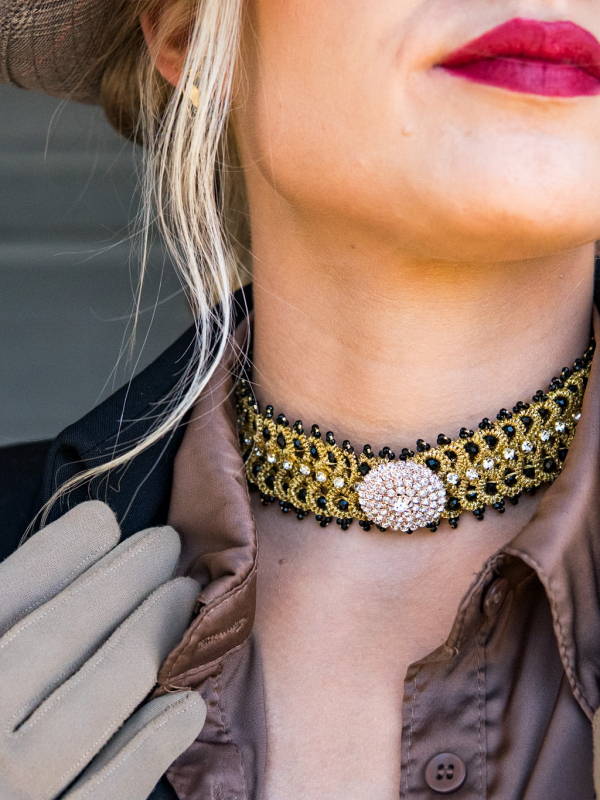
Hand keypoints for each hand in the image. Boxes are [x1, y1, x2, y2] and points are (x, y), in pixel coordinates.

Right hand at [0, 500, 205, 799]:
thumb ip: (8, 614)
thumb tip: (69, 547)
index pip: (5, 601)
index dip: (57, 552)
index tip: (101, 520)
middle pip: (56, 637)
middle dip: (121, 578)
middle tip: (165, 544)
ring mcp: (11, 793)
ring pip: (93, 699)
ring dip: (151, 636)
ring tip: (184, 596)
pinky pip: (114, 788)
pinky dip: (154, 740)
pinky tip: (188, 702)